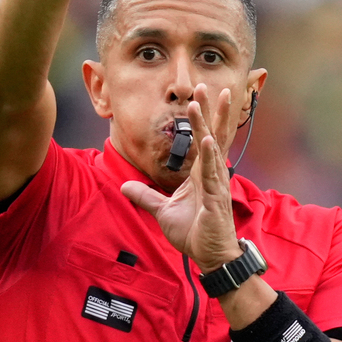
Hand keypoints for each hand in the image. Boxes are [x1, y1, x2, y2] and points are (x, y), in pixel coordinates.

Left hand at [122, 84, 241, 269]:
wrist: (210, 256)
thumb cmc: (194, 233)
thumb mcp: (162, 211)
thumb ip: (146, 197)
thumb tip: (125, 187)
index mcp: (201, 173)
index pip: (203, 139)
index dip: (202, 117)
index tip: (199, 95)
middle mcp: (212, 174)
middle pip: (212, 134)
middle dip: (209, 110)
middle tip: (206, 85)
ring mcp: (216, 184)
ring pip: (212, 147)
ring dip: (206, 124)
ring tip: (200, 102)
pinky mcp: (216, 198)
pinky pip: (213, 173)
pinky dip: (211, 155)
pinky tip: (207, 139)